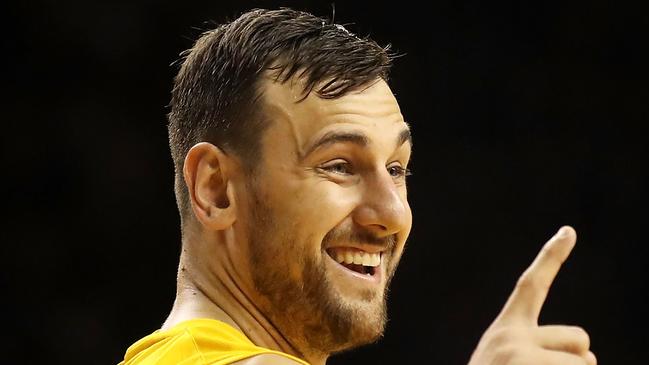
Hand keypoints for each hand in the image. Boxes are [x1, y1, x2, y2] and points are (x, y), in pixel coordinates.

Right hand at [468, 226, 595, 364]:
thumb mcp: (509, 364)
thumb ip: (537, 350)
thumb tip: (587, 356)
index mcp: (505, 330)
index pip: (531, 286)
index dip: (551, 257)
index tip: (568, 231)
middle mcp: (510, 336)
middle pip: (580, 337)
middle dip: (578, 360)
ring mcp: (520, 354)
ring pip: (585, 362)